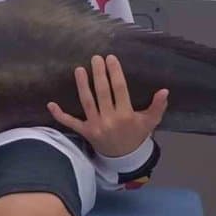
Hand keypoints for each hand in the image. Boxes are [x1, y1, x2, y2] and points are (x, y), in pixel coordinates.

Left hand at [47, 54, 168, 156]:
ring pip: (87, 102)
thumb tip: (164, 90)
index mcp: (126, 115)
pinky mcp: (85, 132)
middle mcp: (110, 119)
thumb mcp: (150, 122)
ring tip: (79, 69)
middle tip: (96, 58)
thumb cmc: (137, 135)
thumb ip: (157, 106)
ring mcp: (96, 125)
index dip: (115, 72)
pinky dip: (60, 115)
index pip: (119, 89)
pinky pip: (71, 123)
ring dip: (82, 85)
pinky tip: (50, 104)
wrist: (125, 158)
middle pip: (102, 92)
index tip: (110, 58)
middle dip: (99, 74)